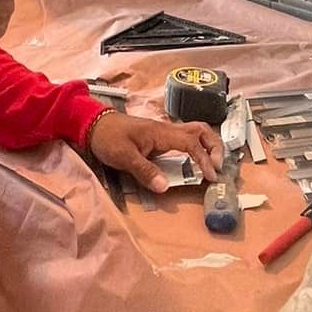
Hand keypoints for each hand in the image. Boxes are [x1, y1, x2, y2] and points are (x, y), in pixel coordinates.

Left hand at [89, 112, 222, 193]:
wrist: (93, 124)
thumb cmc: (108, 138)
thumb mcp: (123, 156)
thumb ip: (144, 171)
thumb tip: (165, 187)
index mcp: (161, 132)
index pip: (192, 143)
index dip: (204, 159)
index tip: (211, 176)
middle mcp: (167, 129)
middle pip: (201, 130)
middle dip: (215, 147)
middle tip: (218, 167)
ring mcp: (164, 132)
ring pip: (195, 132)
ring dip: (208, 146)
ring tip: (211, 165)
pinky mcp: (159, 138)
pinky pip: (185, 139)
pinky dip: (196, 148)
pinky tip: (194, 162)